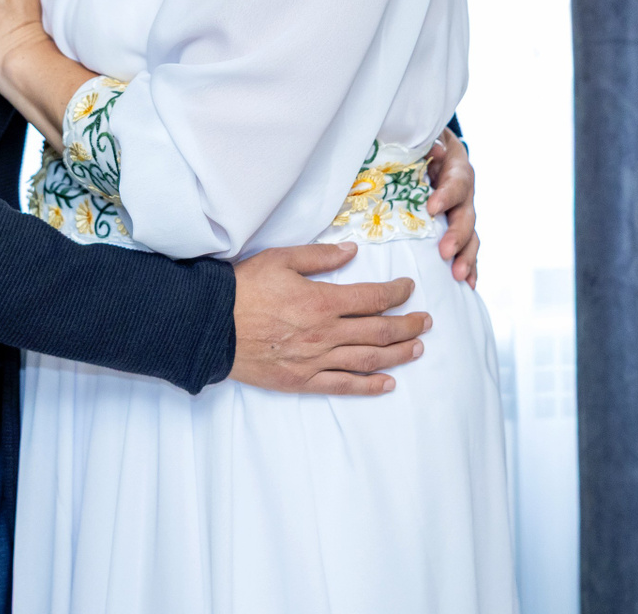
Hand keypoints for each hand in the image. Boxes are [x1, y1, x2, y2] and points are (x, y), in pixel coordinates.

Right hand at [228, 243, 429, 394]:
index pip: (372, 298)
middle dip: (407, 324)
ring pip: (368, 359)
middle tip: (426, 321)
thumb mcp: (280, 259)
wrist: (211, 325)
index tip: (408, 288)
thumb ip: (320, 256)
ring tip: (417, 348)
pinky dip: (368, 385)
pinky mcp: (302, 380)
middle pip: (379, 330)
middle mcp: (325, 333)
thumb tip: (352, 252)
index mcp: (322, 301)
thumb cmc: (244, 288)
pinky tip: (387, 383)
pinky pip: (343, 385)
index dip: (396, 293)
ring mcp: (315, 361)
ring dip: (398, 354)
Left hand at [424, 128, 478, 286]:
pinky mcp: (458, 228)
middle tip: (446, 251)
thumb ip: (427, 142)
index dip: (447, 195)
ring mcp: (463, 212)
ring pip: (470, 236)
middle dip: (457, 235)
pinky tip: (469, 283)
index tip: (432, 207)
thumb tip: (435, 150)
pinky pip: (467, 249)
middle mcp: (464, 192)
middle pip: (466, 214)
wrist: (431, 148)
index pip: (456, 181)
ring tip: (459, 275)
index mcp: (456, 167)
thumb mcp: (423, 137)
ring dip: (466, 256)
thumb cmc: (421, 143)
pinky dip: (470, 266)